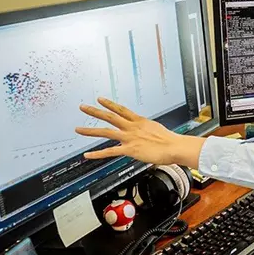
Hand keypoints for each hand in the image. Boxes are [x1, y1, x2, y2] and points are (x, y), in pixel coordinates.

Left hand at [76, 97, 204, 167]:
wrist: (175, 147)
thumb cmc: (170, 140)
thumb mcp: (156, 129)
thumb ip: (147, 130)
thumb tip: (145, 132)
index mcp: (139, 121)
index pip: (121, 109)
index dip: (109, 103)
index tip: (100, 99)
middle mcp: (132, 127)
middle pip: (110, 116)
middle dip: (95, 111)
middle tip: (83, 107)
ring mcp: (130, 138)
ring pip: (106, 132)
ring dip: (90, 130)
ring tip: (78, 129)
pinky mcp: (130, 149)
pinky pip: (110, 151)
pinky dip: (97, 154)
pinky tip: (88, 155)